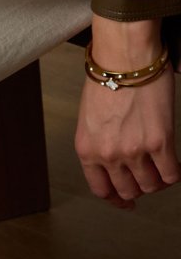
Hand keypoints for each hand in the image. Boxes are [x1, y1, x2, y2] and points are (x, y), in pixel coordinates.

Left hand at [74, 18, 180, 208]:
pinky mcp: (159, 142)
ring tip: (161, 167)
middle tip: (147, 178)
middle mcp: (108, 155)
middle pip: (127, 191)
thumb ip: (99, 144)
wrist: (125, 58)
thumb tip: (115, 162)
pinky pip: (171, 174)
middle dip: (138, 188)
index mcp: (87, 150)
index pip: (101, 189)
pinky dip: (174, 173)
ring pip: (150, 186)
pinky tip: (174, 164)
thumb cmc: (108, 79)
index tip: (125, 201)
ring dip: (157, 181)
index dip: (116, 199)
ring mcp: (134, 151)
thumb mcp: (90, 120)